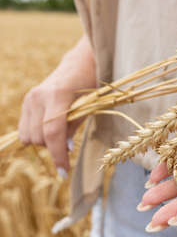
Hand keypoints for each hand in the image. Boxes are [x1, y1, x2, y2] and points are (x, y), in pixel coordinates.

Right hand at [18, 35, 95, 175]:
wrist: (80, 64)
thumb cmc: (91, 85)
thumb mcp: (89, 106)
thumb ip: (74, 126)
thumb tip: (64, 148)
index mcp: (57, 96)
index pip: (53, 133)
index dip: (58, 155)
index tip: (64, 172)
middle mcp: (38, 97)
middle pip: (39, 137)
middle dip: (53, 147)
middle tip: (69, 143)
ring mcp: (30, 99)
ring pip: (28, 135)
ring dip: (44, 141)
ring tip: (61, 132)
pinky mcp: (27, 101)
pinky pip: (25, 129)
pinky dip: (37, 134)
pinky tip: (50, 129)